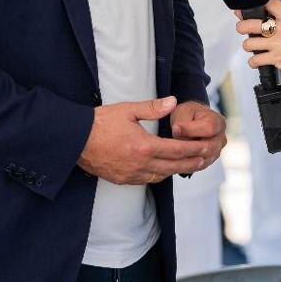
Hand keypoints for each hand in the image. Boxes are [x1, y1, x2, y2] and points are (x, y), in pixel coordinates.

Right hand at [77, 97, 210, 184]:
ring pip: (161, 175)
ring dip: (175, 170)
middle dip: (191, 163)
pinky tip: (162, 169)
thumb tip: (173, 102)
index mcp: (144, 146)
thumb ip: (153, 108)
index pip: (177, 150)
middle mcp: (140, 164)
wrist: (75, 140)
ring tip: (187, 164)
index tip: (205, 148)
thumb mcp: (128, 110)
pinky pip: (146, 180)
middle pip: (173, 167)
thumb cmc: (100, 122)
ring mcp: (131, 174)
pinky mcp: (122, 179)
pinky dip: (158, 174)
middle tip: (204, 160)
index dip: (194, 149)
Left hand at [169, 101, 226, 171]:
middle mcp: (221, 138)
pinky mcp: (209, 161)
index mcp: (217, 122)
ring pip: (203, 159)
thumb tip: (177, 132)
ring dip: (188, 155)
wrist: (189, 122)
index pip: (209, 128)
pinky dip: (187, 162)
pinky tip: (177, 157)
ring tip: (173, 149)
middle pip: (208, 147)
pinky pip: (199, 166)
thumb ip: (182, 122)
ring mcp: (217, 152)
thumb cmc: (188, 115)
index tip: (175, 127)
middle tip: (172, 142)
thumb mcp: (184, 112)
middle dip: (189, 146)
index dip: (191, 129)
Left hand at [236, 0, 280, 95]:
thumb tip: (272, 17)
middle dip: (242, 26)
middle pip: (250, 23)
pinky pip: (255, 60)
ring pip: (249, 43)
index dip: (257, 4)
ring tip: (251, 47)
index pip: (268, 3)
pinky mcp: (276, 59)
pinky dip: (253, 62)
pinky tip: (256, 61)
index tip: (250, 7)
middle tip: (242, 28)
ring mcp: (278, 44)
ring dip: (247, 46)